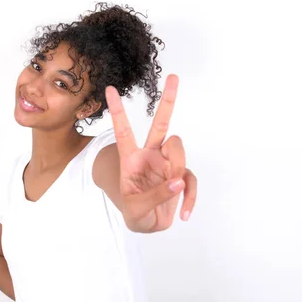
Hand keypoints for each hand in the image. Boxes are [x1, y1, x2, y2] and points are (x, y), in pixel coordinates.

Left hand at [105, 74, 196, 232]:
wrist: (148, 224)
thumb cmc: (135, 213)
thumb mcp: (136, 209)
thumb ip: (155, 195)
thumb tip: (178, 182)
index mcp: (130, 159)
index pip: (123, 131)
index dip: (117, 111)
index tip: (110, 89)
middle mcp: (150, 155)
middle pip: (160, 123)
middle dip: (168, 101)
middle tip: (173, 77)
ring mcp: (167, 163)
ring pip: (178, 149)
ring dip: (178, 169)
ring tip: (173, 192)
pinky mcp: (181, 176)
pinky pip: (191, 179)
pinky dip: (191, 196)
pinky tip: (184, 212)